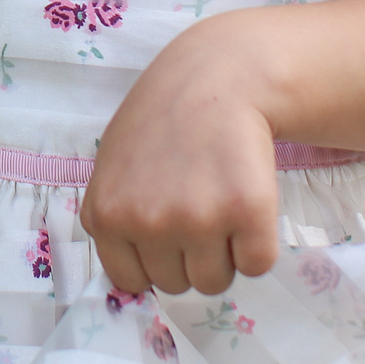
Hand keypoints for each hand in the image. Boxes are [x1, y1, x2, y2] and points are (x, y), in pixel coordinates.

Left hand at [79, 37, 283, 294]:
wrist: (218, 78)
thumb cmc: (163, 123)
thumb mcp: (113, 168)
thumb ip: (114, 220)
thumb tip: (129, 284)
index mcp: (106, 215)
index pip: (132, 282)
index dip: (153, 260)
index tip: (166, 229)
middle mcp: (147, 222)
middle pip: (176, 285)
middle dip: (189, 254)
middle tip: (197, 201)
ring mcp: (198, 219)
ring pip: (216, 281)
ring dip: (224, 251)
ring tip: (218, 197)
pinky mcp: (248, 212)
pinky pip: (256, 264)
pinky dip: (258, 242)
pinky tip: (245, 197)